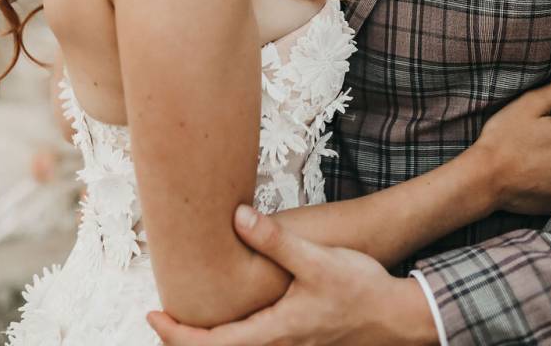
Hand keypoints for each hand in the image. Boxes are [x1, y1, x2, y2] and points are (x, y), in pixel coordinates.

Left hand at [147, 204, 437, 345]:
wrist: (398, 317)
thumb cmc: (359, 289)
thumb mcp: (315, 259)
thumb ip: (275, 240)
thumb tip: (236, 217)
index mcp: (275, 333)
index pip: (212, 345)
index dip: (177, 335)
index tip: (153, 315)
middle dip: (185, 340)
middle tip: (161, 316)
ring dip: (210, 338)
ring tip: (189, 314)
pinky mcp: (302, 342)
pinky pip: (257, 345)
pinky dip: (234, 335)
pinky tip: (234, 314)